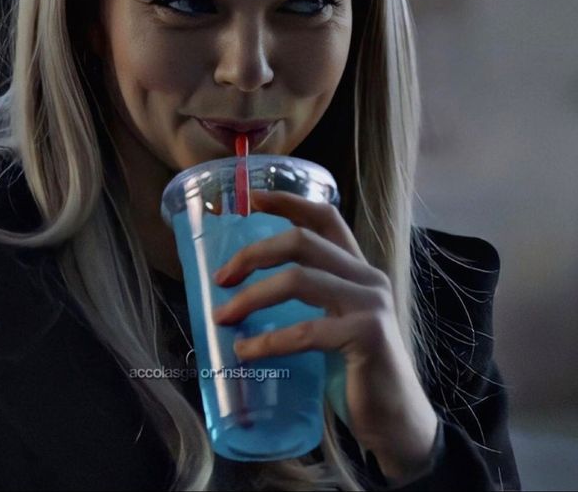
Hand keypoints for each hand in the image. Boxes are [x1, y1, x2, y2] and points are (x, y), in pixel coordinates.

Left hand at [211, 189, 438, 481]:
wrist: (396, 420)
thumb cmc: (355, 368)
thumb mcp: (333, 319)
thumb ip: (309, 297)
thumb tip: (245, 287)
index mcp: (357, 268)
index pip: (325, 217)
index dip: (288, 201)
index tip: (251, 198)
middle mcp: (367, 276)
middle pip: (302, 240)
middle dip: (254, 253)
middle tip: (222, 277)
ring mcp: (370, 304)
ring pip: (298, 279)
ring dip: (252, 297)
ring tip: (223, 317)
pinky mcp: (368, 335)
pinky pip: (306, 330)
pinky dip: (268, 341)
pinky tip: (246, 352)